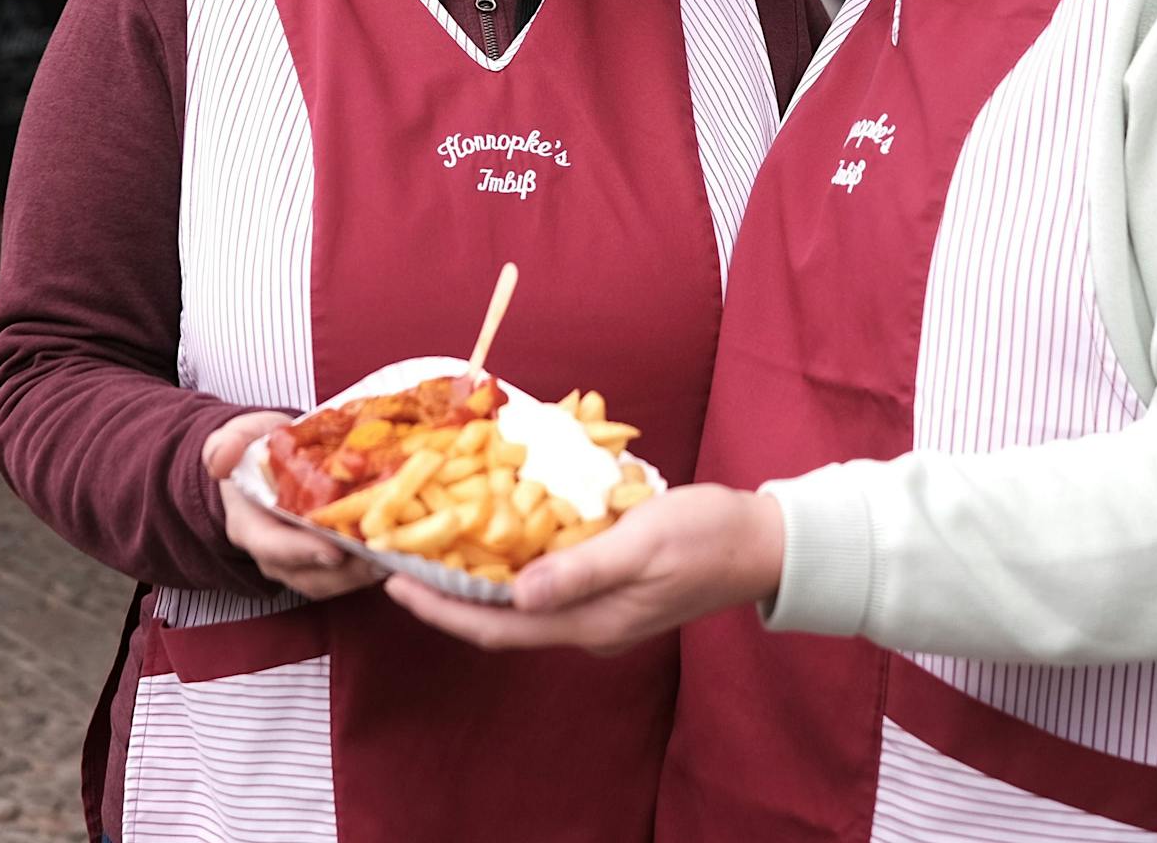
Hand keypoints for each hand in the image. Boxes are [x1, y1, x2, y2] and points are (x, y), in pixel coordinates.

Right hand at [202, 413, 383, 601]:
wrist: (259, 459)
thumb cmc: (251, 448)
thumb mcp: (235, 438)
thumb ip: (226, 445)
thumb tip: (221, 459)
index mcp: (250, 525)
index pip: (272, 547)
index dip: (302, 552)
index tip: (335, 550)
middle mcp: (274, 553)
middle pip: (309, 575)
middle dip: (346, 572)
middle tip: (382, 556)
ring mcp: (299, 560)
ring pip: (331, 581)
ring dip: (364, 574)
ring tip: (397, 555)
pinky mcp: (323, 558)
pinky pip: (345, 573)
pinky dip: (370, 567)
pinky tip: (398, 551)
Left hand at [384, 484, 783, 655]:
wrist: (762, 542)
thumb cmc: (706, 534)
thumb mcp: (643, 542)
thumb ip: (580, 570)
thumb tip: (517, 595)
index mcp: (590, 622)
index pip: (497, 627)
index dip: (440, 609)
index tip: (393, 581)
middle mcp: (587, 625)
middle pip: (500, 619)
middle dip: (446, 593)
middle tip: (401, 556)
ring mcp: (599, 610)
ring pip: (521, 601)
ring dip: (477, 576)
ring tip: (435, 541)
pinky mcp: (609, 588)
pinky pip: (547, 582)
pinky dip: (514, 560)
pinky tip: (498, 529)